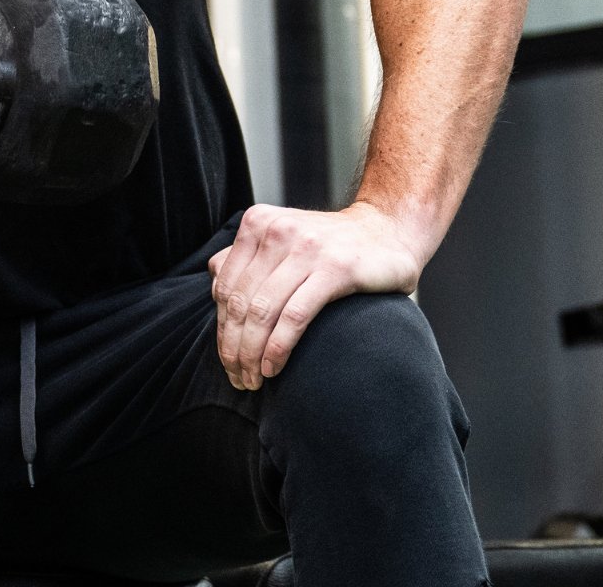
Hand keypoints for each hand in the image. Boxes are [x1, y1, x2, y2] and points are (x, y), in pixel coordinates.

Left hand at [208, 202, 424, 389]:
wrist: (389, 232)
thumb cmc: (332, 246)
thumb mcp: (285, 239)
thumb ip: (249, 254)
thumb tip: (213, 275)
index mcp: (258, 223)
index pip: (226, 287)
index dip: (222, 330)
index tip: (227, 361)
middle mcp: (278, 231)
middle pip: (241, 302)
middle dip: (234, 349)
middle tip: (238, 378)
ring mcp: (307, 248)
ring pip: (263, 312)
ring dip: (252, 354)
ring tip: (254, 380)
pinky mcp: (336, 269)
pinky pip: (294, 316)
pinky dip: (278, 348)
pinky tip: (273, 368)